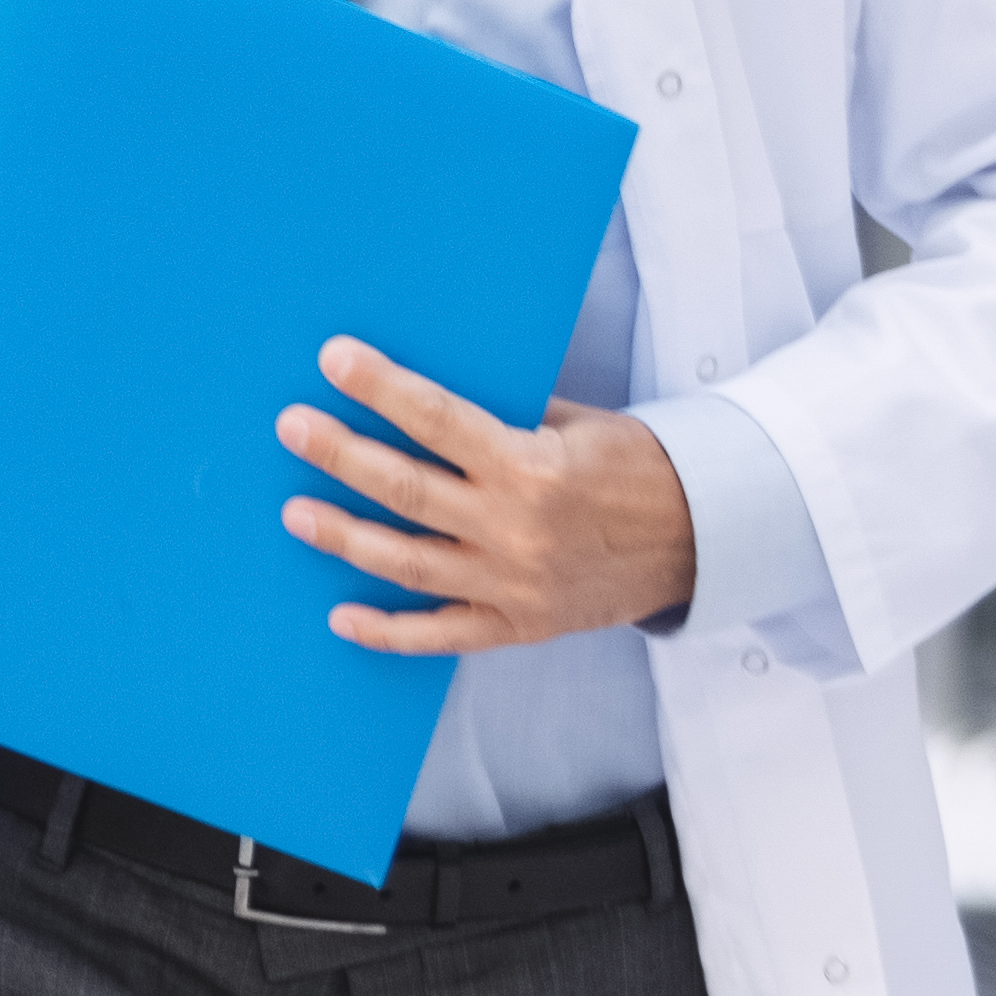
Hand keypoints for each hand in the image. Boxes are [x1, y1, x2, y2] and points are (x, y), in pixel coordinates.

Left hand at [286, 345, 700, 659]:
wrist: (702, 541)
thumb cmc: (637, 468)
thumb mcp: (577, 425)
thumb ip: (507, 417)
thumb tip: (430, 398)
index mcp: (531, 466)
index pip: (436, 419)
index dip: (381, 388)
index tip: (335, 360)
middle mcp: (515, 529)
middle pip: (404, 489)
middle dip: (340, 455)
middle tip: (293, 428)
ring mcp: (512, 585)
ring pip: (406, 563)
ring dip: (344, 537)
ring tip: (297, 513)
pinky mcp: (517, 624)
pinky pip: (440, 635)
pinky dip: (387, 632)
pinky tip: (341, 616)